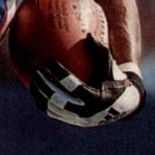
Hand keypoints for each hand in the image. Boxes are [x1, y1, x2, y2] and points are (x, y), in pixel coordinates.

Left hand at [30, 36, 145, 126]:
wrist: (123, 106)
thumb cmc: (115, 79)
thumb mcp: (111, 66)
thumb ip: (101, 51)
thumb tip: (88, 33)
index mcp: (96, 98)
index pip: (73, 86)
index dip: (59, 74)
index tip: (49, 61)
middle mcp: (85, 112)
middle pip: (58, 99)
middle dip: (44, 84)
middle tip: (36, 69)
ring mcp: (77, 119)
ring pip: (52, 108)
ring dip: (40, 94)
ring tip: (32, 78)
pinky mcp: (71, 121)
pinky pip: (52, 112)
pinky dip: (42, 101)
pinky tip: (34, 88)